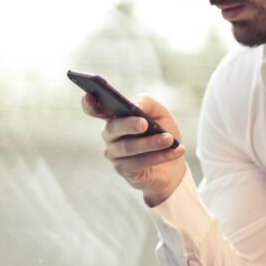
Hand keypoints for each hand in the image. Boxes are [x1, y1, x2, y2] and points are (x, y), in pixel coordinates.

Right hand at [82, 92, 187, 206]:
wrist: (174, 161)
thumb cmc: (163, 132)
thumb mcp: (160, 113)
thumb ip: (146, 103)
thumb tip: (134, 106)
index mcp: (115, 116)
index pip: (95, 109)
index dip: (89, 103)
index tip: (89, 94)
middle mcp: (110, 135)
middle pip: (112, 128)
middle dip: (129, 125)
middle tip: (144, 123)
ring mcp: (114, 153)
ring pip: (128, 147)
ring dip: (151, 143)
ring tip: (169, 139)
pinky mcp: (123, 170)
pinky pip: (138, 163)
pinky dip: (160, 156)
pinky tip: (176, 151)